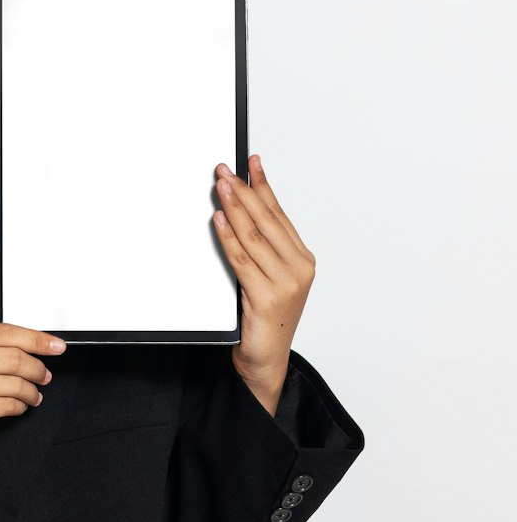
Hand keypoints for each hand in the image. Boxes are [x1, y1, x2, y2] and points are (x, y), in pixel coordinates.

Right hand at [0, 323, 65, 482]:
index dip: (35, 338)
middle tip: (45, 376)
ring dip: (31, 391)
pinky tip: (20, 406)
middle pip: (12, 358)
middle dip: (37, 368)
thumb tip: (32, 348)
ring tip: (33, 395)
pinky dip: (20, 406)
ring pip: (13, 384)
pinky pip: (6, 405)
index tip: (55, 345)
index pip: (3, 333)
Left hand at [212, 154, 315, 414]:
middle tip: (226, 170)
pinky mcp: (267, 297)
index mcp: (303, 260)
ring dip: (235, 207)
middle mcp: (299, 268)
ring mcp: (286, 283)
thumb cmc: (264, 319)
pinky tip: (218, 220)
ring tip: (221, 186)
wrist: (266, 359)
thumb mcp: (267, 277)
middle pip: (267, 220)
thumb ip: (260, 249)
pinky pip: (242, 259)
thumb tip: (238, 212)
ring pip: (254, 236)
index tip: (252, 163)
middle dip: (245, 191)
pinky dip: (228, 237)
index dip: (264, 186)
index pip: (279, 214)